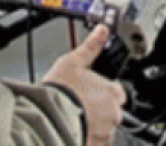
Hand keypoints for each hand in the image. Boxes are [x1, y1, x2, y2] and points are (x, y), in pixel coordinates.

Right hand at [43, 25, 126, 145]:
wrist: (48, 118)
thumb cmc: (59, 92)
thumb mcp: (72, 62)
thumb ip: (90, 47)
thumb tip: (102, 31)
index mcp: (112, 91)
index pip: (117, 92)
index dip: (102, 93)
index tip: (89, 94)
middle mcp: (114, 112)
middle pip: (111, 112)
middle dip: (98, 111)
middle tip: (80, 108)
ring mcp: (106, 131)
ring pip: (104, 130)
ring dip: (94, 127)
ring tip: (74, 121)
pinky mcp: (97, 145)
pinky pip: (96, 143)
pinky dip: (88, 140)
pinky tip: (75, 133)